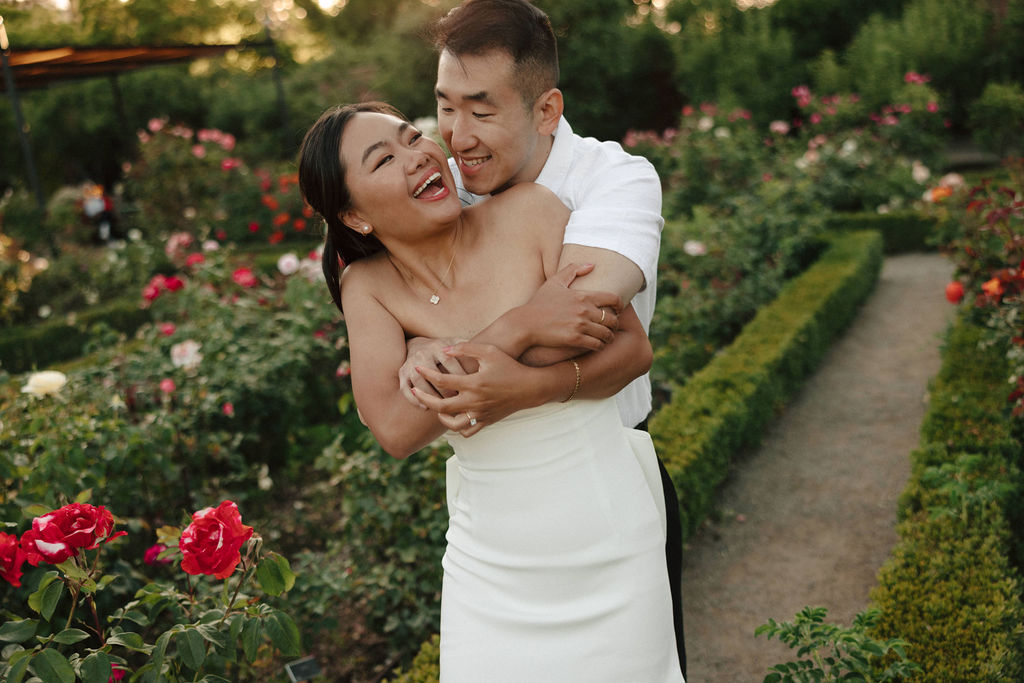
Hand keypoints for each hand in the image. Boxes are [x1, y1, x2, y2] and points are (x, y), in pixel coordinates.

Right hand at [398, 336, 466, 407]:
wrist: (419, 345)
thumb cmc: (444, 348)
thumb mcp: (456, 341)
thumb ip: (467, 346)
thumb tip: (482, 351)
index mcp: (438, 346)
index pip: (452, 364)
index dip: (462, 378)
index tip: (473, 389)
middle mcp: (423, 354)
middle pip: (435, 377)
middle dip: (448, 392)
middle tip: (460, 402)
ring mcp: (410, 364)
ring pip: (419, 385)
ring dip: (432, 398)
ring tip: (444, 408)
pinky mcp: (402, 374)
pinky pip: (405, 389)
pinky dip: (414, 401)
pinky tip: (426, 408)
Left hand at [411, 342, 542, 436]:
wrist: (530, 387)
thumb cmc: (509, 366)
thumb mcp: (489, 352)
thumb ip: (466, 348)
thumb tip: (444, 350)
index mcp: (474, 384)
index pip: (442, 380)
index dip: (427, 373)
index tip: (418, 367)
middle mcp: (475, 401)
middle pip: (441, 406)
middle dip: (424, 398)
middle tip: (414, 391)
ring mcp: (480, 414)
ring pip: (452, 424)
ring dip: (440, 417)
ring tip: (436, 407)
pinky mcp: (486, 421)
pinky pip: (467, 431)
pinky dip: (456, 427)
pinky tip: (453, 416)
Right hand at [516, 263, 622, 351]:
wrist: (525, 323)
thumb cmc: (539, 304)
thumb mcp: (554, 282)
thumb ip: (572, 270)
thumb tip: (592, 265)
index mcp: (583, 295)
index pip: (613, 298)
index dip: (620, 306)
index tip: (618, 311)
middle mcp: (584, 309)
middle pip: (612, 319)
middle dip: (614, 325)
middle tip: (611, 328)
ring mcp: (580, 325)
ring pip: (606, 334)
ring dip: (608, 337)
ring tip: (605, 339)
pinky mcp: (575, 339)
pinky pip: (596, 344)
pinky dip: (600, 346)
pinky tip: (597, 346)